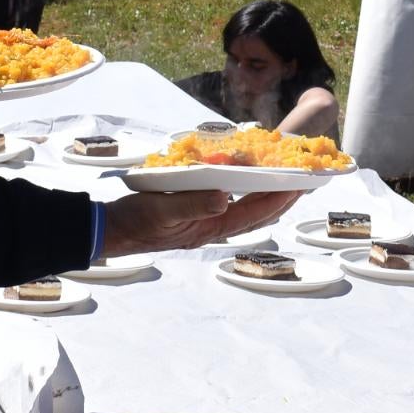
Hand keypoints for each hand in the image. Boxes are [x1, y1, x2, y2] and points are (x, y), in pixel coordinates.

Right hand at [100, 188, 308, 257]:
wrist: (109, 231)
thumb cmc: (134, 219)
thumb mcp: (161, 210)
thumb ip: (191, 205)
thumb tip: (224, 197)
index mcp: (208, 228)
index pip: (253, 214)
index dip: (278, 199)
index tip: (300, 185)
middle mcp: (211, 228)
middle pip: (256, 214)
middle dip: (281, 198)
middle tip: (304, 182)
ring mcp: (203, 224)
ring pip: (245, 211)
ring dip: (266, 197)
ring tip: (284, 182)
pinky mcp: (193, 218)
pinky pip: (229, 206)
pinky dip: (244, 194)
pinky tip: (245, 184)